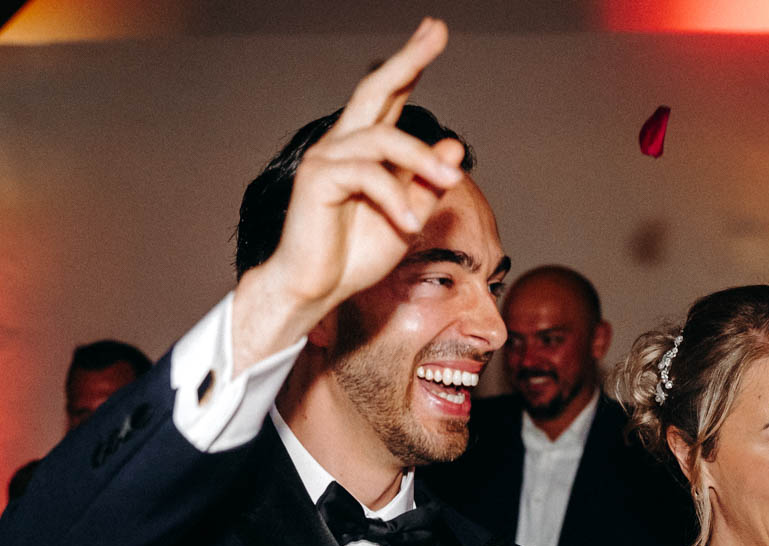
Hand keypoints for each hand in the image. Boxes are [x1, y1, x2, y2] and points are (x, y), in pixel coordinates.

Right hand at [232, 18, 464, 368]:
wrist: (315, 290)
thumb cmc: (354, 257)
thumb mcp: (406, 218)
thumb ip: (427, 184)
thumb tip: (454, 146)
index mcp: (364, 150)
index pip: (389, 99)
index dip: (411, 65)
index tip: (434, 32)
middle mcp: (343, 144)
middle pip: (375, 89)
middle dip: (408, 59)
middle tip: (436, 31)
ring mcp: (327, 157)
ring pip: (385, 139)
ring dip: (423, 161)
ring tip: (451, 182)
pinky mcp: (318, 178)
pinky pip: (369, 175)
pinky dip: (396, 200)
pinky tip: (410, 226)